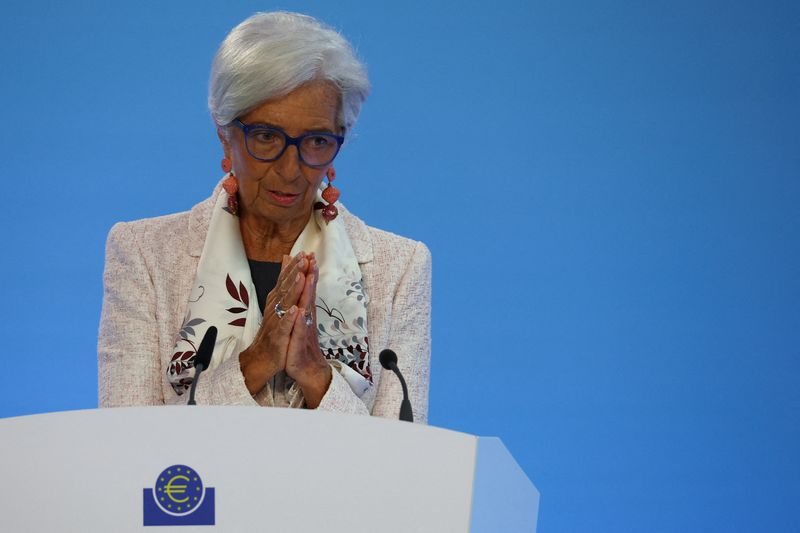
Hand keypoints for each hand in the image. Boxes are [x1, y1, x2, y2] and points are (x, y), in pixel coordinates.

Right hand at [238, 252, 309, 394]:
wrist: (262, 359)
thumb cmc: (273, 331)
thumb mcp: (279, 306)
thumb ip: (283, 283)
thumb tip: (286, 261)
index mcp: (277, 302)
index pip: (285, 281)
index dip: (294, 267)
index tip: (304, 252)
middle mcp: (274, 309)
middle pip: (285, 288)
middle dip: (294, 272)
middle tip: (304, 257)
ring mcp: (275, 323)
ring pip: (284, 304)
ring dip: (292, 290)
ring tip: (300, 277)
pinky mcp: (277, 338)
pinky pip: (283, 327)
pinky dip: (289, 318)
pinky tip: (295, 310)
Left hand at [285, 254, 331, 407]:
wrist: (308, 371)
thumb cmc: (301, 345)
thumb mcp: (299, 322)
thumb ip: (300, 304)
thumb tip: (300, 286)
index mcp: (304, 313)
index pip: (306, 290)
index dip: (307, 272)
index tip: (308, 254)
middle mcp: (306, 320)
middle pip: (308, 295)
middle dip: (310, 276)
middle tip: (312, 259)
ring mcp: (304, 332)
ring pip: (306, 310)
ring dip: (308, 293)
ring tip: (308, 277)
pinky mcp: (299, 345)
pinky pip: (299, 332)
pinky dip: (299, 321)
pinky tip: (299, 311)